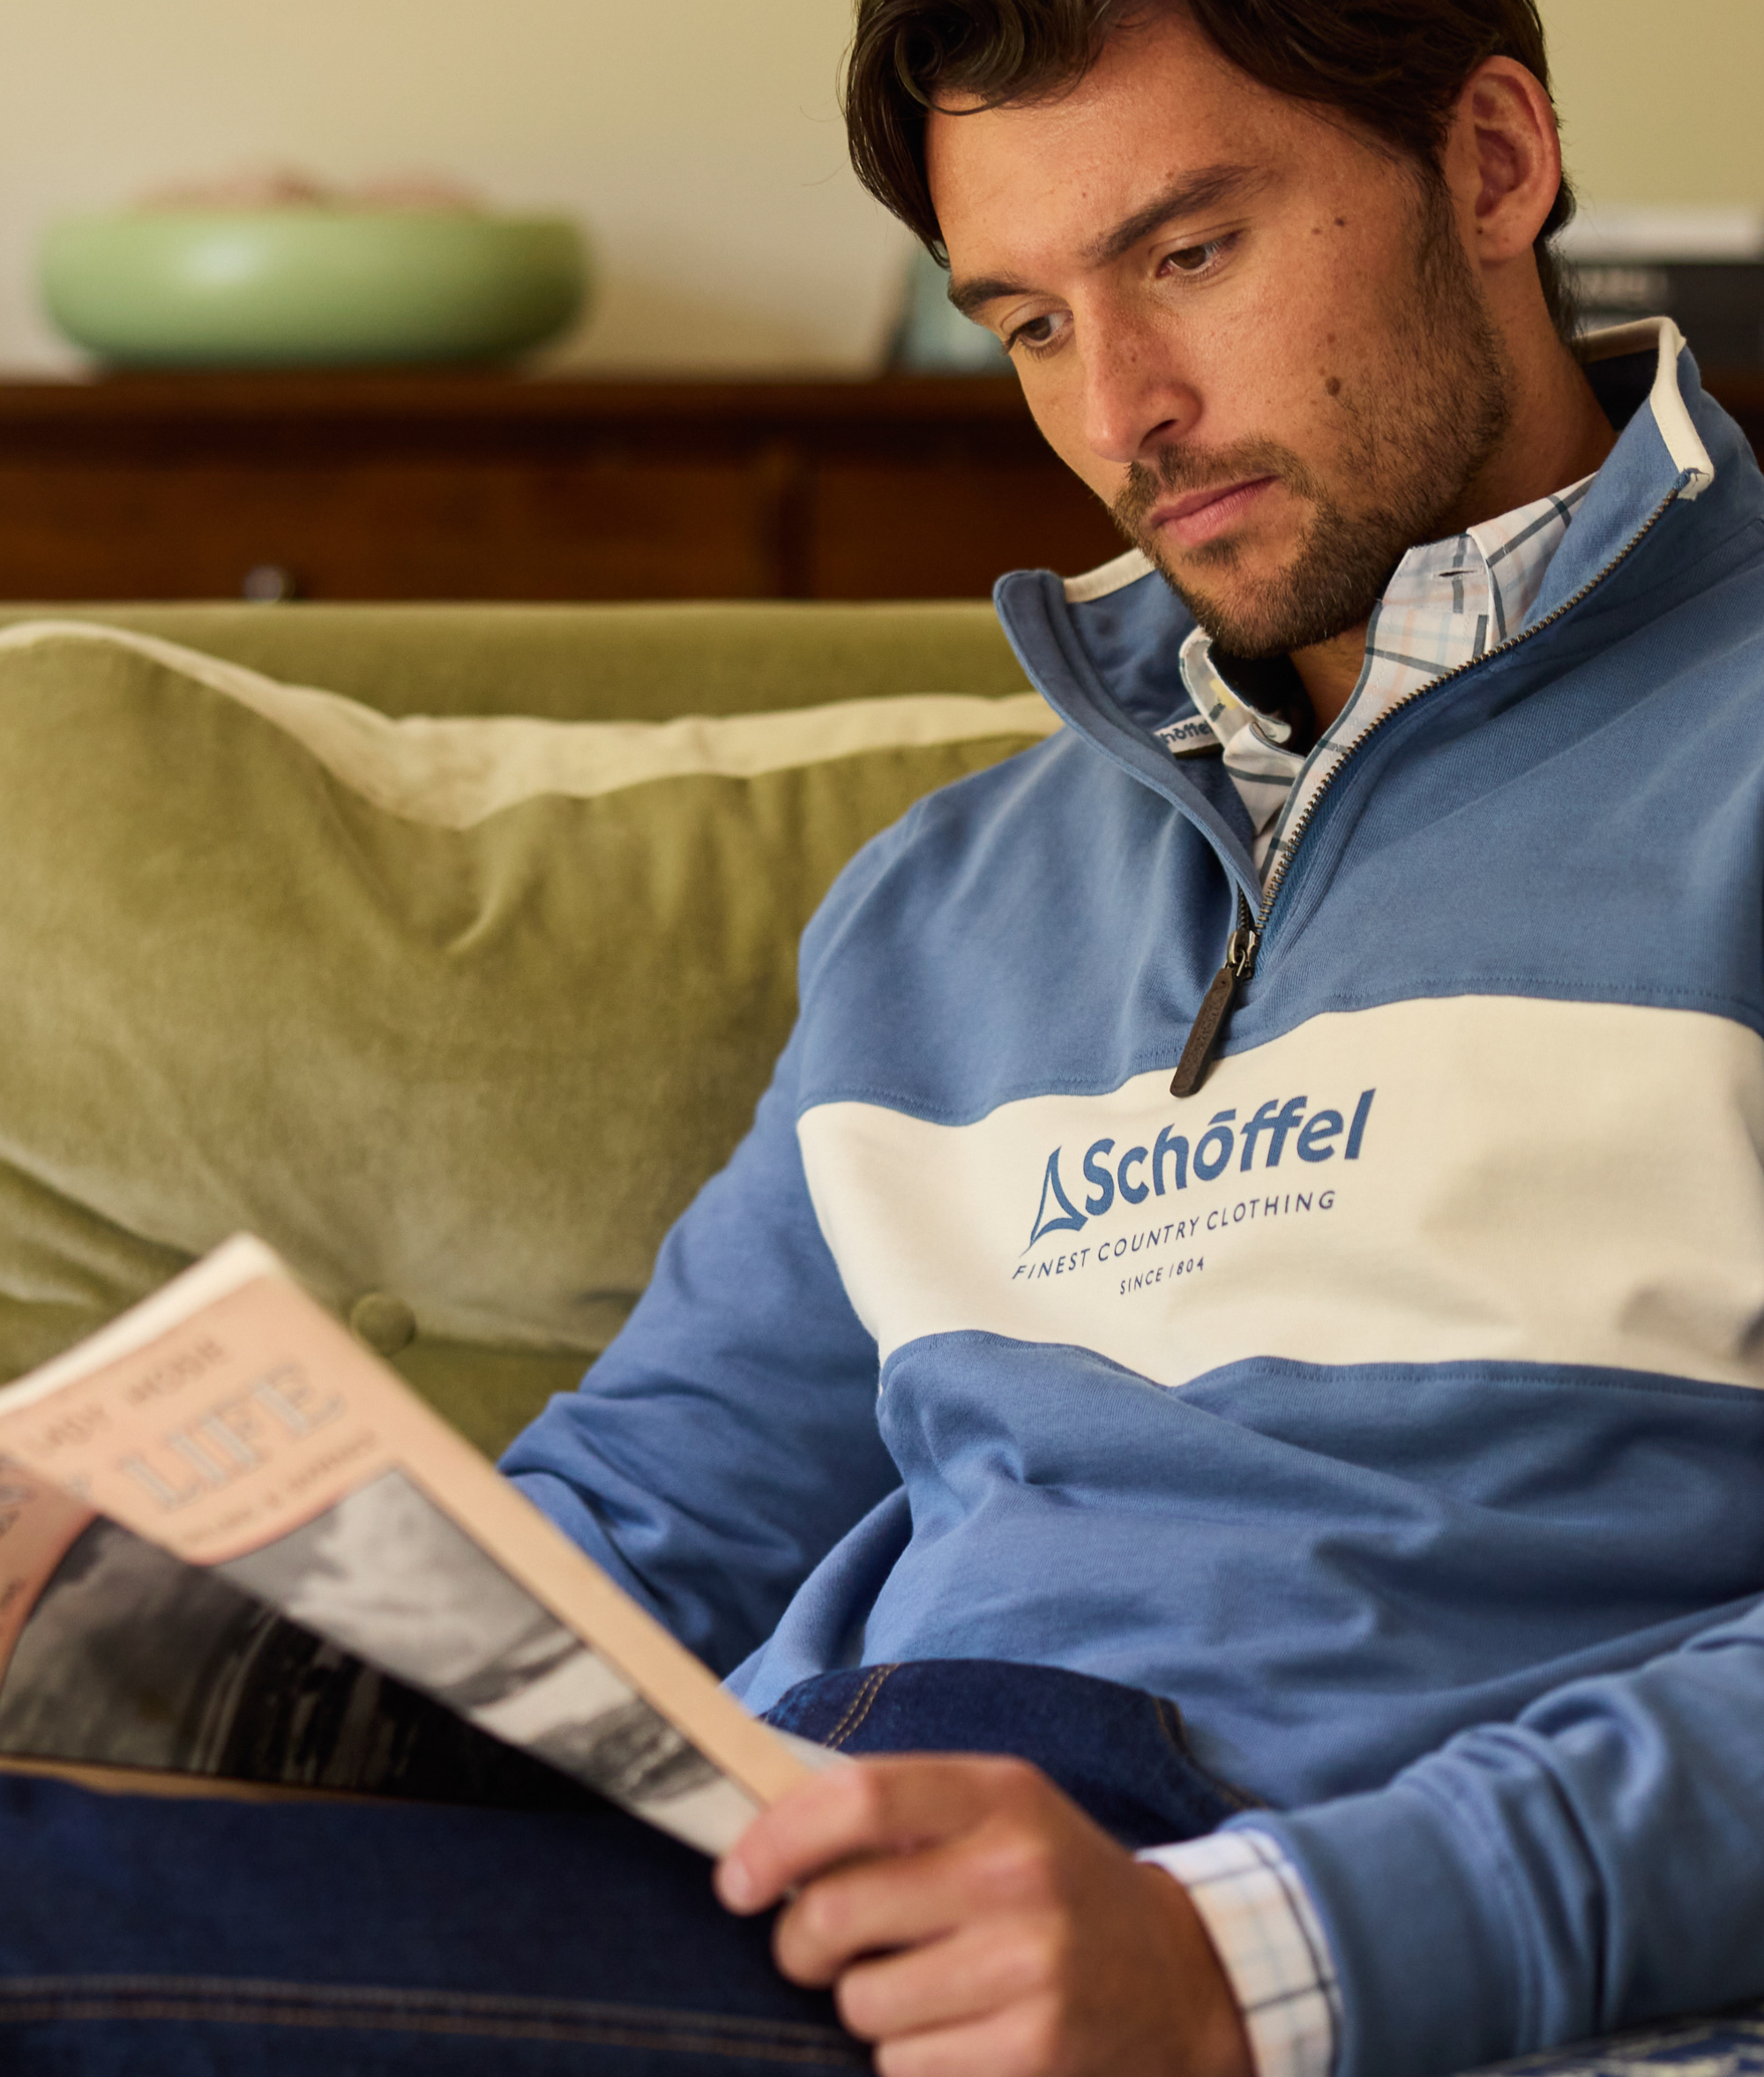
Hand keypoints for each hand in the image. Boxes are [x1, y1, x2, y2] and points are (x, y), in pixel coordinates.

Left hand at [715, 1754, 1253, 2076]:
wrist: (1181, 1978)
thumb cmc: (1053, 1885)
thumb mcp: (999, 1815)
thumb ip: (899, 1811)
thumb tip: (761, 1830)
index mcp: (1002, 1794)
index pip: (860, 1798)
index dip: (778, 1839)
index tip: (736, 1879)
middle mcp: (1019, 1871)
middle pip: (837, 1912)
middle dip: (801, 1942)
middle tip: (815, 1948)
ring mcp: (1031, 1966)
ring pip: (861, 2003)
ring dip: (865, 2008)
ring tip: (921, 1990)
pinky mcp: (1032, 2052)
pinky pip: (903, 2068)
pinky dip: (910, 2061)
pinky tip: (959, 2034)